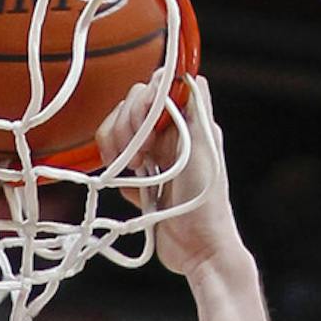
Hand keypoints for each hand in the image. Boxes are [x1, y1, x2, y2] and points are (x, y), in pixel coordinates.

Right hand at [97, 75, 240, 281]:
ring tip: (132, 172)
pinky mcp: (141, 183)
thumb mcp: (204, 143)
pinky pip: (117, 165)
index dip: (143, 102)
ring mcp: (154, 158)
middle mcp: (169, 134)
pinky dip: (114, 172)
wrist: (199, 249)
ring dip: (116, 148)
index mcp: (186, 120)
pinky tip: (128, 186)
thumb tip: (183, 71)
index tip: (146, 128)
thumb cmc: (206, 200)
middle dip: (126, 129)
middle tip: (139, 159)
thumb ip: (195, 103)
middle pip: (131, 107)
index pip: (154, 87)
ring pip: (119, 133)